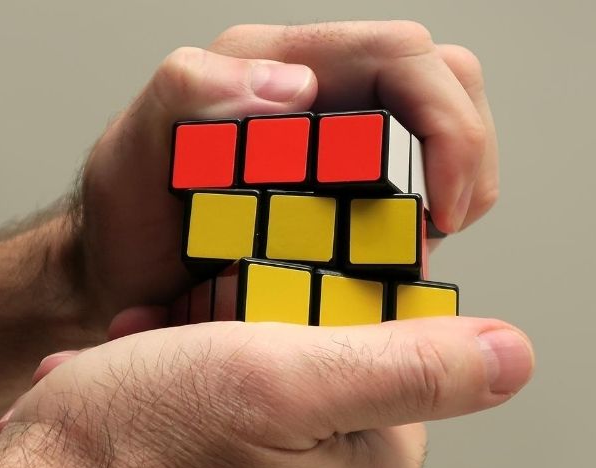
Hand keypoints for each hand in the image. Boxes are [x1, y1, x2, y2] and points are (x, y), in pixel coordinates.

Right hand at [0, 317, 531, 467]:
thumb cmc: (130, 460)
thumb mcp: (281, 376)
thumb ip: (409, 365)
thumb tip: (513, 356)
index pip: (395, 372)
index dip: (331, 317)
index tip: (267, 303)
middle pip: (326, 400)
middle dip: (261, 350)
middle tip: (194, 336)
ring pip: (264, 430)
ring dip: (211, 386)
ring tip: (150, 376)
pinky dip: (182, 434)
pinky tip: (136, 417)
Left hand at [73, 21, 498, 318]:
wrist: (127, 284)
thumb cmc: (131, 221)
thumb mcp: (134, 155)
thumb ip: (189, 91)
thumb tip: (296, 84)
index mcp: (280, 64)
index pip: (402, 55)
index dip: (447, 124)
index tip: (440, 207)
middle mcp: (327, 90)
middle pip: (449, 80)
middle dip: (468, 154)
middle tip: (444, 226)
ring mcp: (351, 137)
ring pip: (454, 127)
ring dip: (461, 187)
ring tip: (423, 243)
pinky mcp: (363, 183)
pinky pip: (433, 181)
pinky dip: (440, 214)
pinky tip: (406, 252)